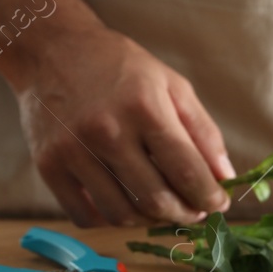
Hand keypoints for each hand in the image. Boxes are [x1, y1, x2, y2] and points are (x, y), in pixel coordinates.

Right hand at [14, 24, 233, 226]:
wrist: (53, 50)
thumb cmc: (120, 67)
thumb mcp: (171, 84)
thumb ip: (203, 132)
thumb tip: (224, 178)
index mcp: (144, 107)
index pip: (186, 171)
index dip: (209, 198)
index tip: (218, 205)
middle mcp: (107, 131)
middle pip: (156, 200)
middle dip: (184, 215)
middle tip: (193, 212)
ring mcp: (73, 151)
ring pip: (122, 215)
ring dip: (150, 221)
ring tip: (162, 208)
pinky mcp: (47, 166)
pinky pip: (84, 216)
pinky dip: (110, 221)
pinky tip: (124, 205)